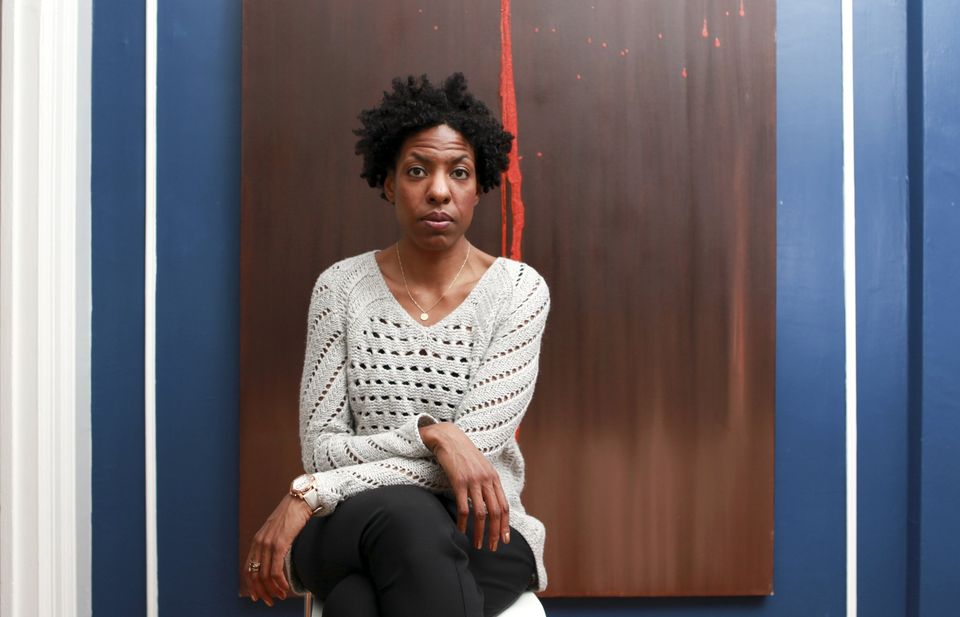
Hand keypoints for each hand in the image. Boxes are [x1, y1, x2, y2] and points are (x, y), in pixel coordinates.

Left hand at [241, 493, 311, 605]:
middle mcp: (259, 542)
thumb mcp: (278, 530)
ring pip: (264, 575)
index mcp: (257, 540)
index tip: (257, 595)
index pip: (248, 568)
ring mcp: (268, 543)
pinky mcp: (279, 544)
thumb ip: (274, 544)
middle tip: (269, 601)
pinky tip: (284, 587)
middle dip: (261, 591)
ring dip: (272, 589)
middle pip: (254, 575)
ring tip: (279, 596)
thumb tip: (276, 560)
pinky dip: (279, 582)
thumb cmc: (293, 513)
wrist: (301, 499)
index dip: (251, 585)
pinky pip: (275, 569)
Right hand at [420, 422, 510, 551]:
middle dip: (495, 532)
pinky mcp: (459, 481)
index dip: (505, 524)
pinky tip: (461, 531)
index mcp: (493, 478)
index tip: (504, 539)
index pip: (504, 506)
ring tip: (478, 544)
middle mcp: (486, 480)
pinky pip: (464, 507)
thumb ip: (487, 483)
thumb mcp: (481, 467)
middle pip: (496, 512)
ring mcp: (473, 481)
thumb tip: (491, 502)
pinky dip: (463, 522)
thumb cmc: (463, 454)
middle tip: (492, 547)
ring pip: (481, 512)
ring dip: (480, 532)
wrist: (448, 438)